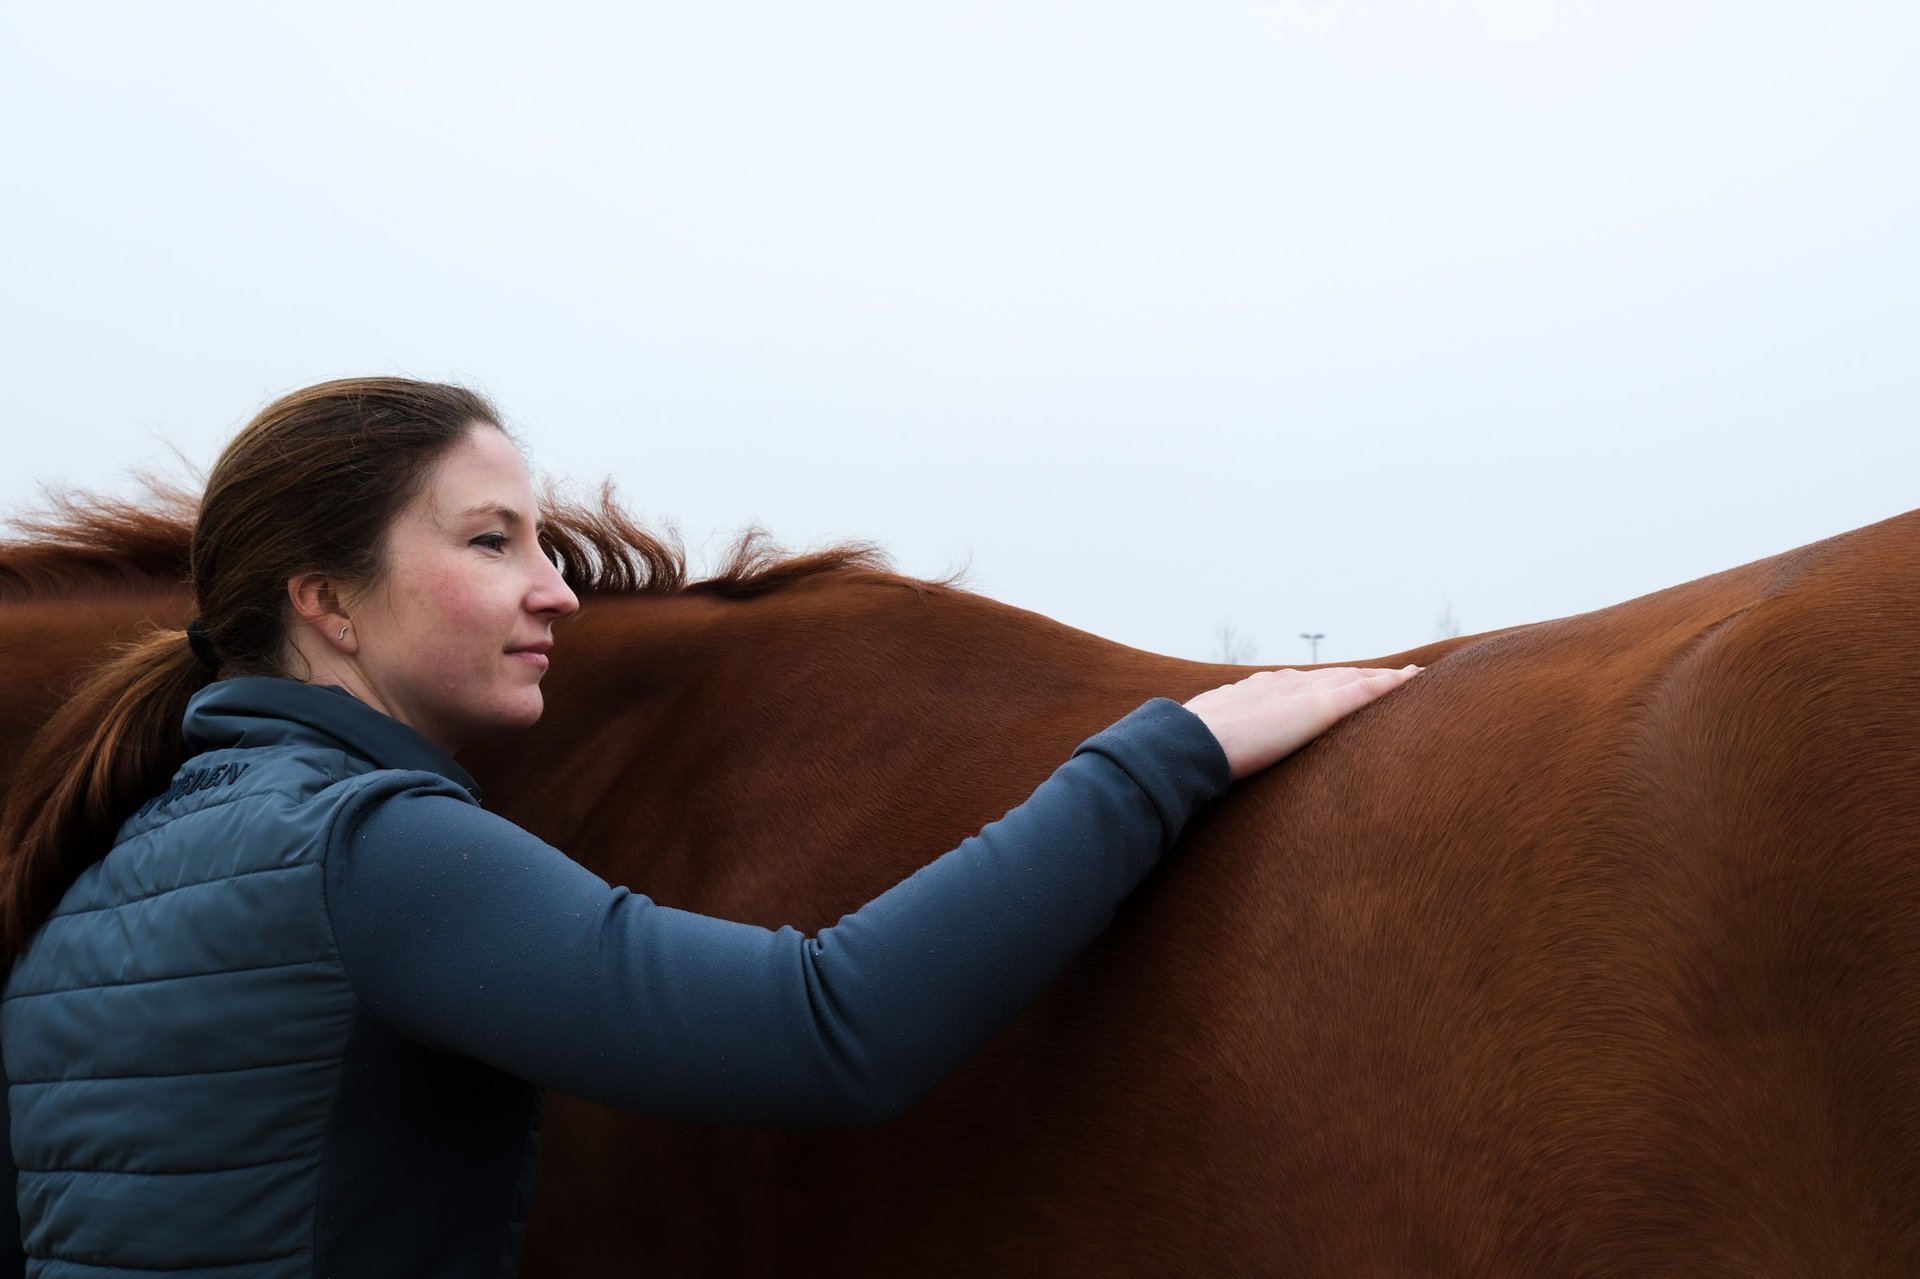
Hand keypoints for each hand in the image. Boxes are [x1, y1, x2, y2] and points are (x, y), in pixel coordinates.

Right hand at [1183, 665, 1422, 780]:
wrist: (1193, 742)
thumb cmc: (1194, 748)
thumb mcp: (1212, 738)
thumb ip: (1226, 740)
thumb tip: (1217, 757)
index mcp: (1260, 689)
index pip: (1303, 683)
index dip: (1327, 683)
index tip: (1342, 684)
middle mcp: (1285, 683)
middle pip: (1334, 675)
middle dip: (1361, 675)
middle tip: (1389, 676)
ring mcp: (1302, 692)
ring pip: (1355, 678)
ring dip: (1383, 677)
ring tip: (1409, 676)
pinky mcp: (1318, 707)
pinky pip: (1365, 690)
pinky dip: (1390, 684)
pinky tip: (1411, 679)